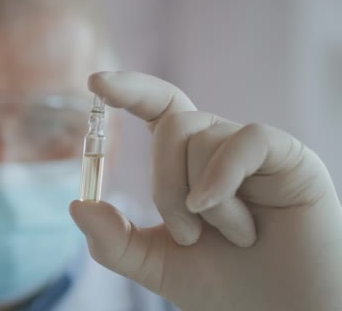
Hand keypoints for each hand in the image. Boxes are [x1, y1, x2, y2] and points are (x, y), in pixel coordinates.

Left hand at [70, 71, 341, 310]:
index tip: (96, 82)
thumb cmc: (224, 285)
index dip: (130, 89)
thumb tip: (77, 205)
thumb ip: (113, 240)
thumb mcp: (155, 263)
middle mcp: (219, 147)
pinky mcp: (289, 157)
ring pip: (202, 137)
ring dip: (200, 200)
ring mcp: (254, 150)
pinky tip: (233, 220)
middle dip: (165, 187)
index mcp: (189, 163)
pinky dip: (222, 179)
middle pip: (172, 126)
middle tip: (188, 235)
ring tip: (232, 238)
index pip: (159, 108)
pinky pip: (244, 141)